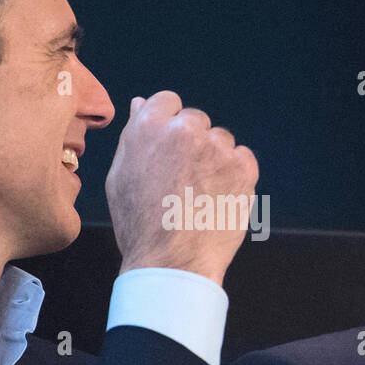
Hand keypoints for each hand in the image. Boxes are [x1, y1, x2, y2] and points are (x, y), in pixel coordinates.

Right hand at [105, 90, 257, 286]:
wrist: (172, 262)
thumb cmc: (140, 225)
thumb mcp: (120, 177)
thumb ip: (134, 136)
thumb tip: (140, 104)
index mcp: (148, 126)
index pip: (168, 101)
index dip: (169, 126)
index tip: (170, 150)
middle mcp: (184, 130)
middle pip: (196, 121)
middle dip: (192, 144)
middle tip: (184, 180)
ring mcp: (216, 148)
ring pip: (221, 140)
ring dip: (215, 159)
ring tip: (201, 195)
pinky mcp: (243, 167)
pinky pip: (243, 158)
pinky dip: (235, 175)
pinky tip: (218, 198)